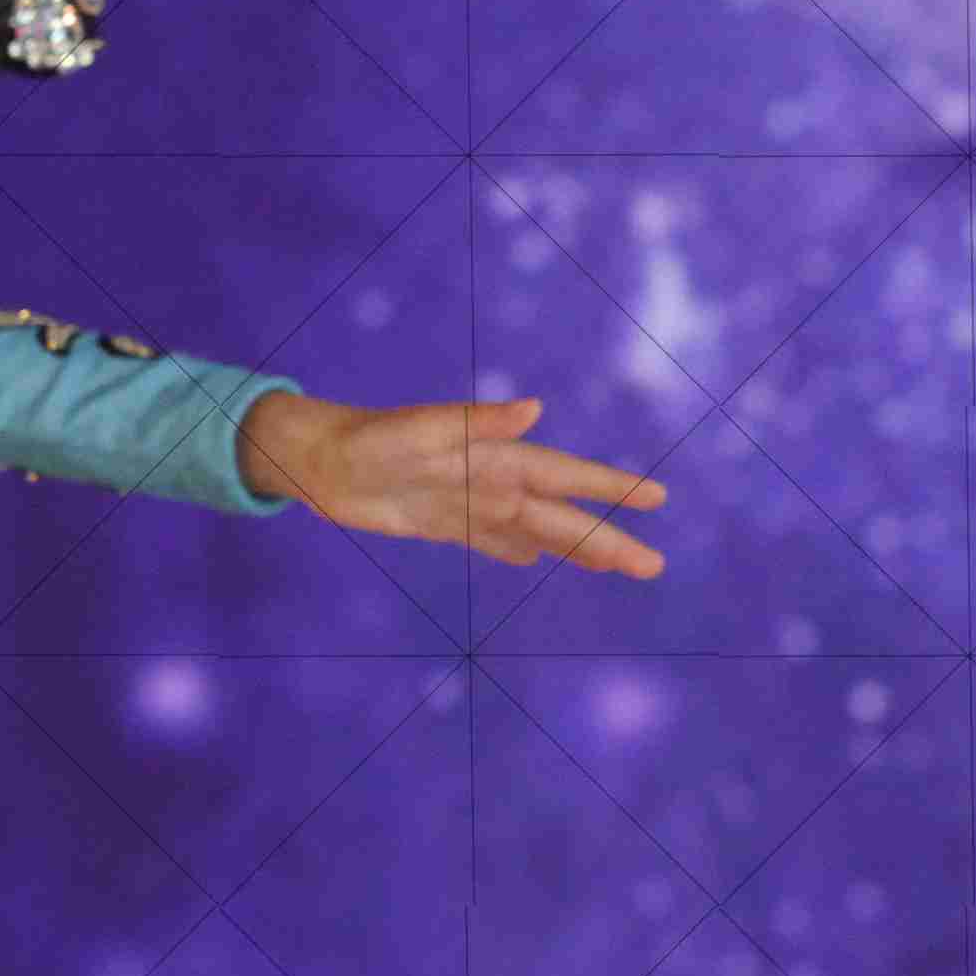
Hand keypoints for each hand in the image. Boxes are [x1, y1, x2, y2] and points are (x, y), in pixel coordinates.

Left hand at [250, 394, 671, 578]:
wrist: (318, 459)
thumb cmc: (368, 437)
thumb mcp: (421, 428)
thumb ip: (478, 421)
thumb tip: (535, 408)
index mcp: (495, 457)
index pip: (565, 475)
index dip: (610, 487)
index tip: (657, 498)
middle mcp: (490, 481)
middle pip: (560, 516)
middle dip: (607, 539)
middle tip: (654, 567)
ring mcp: (468, 503)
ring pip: (534, 532)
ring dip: (573, 549)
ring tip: (616, 567)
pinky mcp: (441, 522)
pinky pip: (489, 540)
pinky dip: (514, 550)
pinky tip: (533, 561)